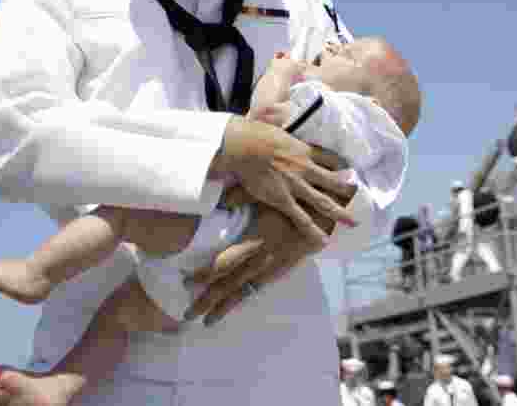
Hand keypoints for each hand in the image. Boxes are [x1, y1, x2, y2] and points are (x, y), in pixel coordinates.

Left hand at [185, 205, 323, 324]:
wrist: (330, 212)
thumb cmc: (295, 200)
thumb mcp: (267, 196)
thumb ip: (240, 196)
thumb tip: (219, 199)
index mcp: (258, 242)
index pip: (225, 264)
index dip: (205, 274)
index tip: (186, 281)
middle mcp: (264, 259)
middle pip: (231, 285)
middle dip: (209, 300)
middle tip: (188, 316)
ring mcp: (275, 267)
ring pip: (244, 291)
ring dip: (225, 305)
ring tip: (207, 320)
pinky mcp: (284, 268)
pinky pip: (259, 286)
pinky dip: (244, 296)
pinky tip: (233, 302)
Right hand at [214, 118, 355, 245]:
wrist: (244, 145)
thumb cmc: (258, 133)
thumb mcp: (282, 129)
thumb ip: (289, 135)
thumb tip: (288, 126)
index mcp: (306, 151)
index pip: (332, 159)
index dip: (343, 165)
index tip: (350, 171)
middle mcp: (306, 169)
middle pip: (334, 181)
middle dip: (349, 190)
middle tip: (360, 196)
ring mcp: (297, 185)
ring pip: (324, 202)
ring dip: (340, 212)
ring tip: (353, 222)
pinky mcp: (283, 199)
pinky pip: (301, 218)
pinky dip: (312, 230)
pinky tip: (324, 240)